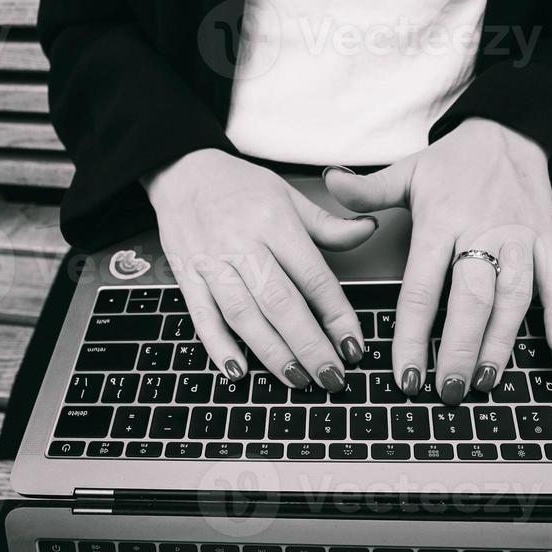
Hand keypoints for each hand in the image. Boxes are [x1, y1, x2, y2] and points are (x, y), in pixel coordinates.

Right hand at [144, 149, 376, 390]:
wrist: (182, 171)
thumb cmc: (240, 186)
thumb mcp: (288, 195)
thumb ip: (328, 224)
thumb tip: (369, 230)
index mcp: (274, 221)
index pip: (313, 276)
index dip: (337, 316)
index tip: (354, 346)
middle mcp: (242, 242)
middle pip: (280, 302)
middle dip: (309, 345)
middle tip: (331, 377)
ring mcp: (211, 261)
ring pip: (243, 314)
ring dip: (271, 351)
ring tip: (297, 380)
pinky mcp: (186, 276)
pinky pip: (201, 316)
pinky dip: (218, 345)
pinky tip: (238, 370)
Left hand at [324, 120, 551, 405]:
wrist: (513, 129)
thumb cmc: (455, 161)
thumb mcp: (408, 171)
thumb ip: (368, 190)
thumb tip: (329, 180)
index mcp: (441, 222)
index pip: (422, 289)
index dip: (412, 336)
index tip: (406, 375)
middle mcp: (482, 233)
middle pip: (471, 300)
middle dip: (458, 349)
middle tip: (448, 390)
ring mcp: (519, 238)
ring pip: (514, 296)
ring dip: (502, 341)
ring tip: (485, 380)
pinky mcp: (548, 239)